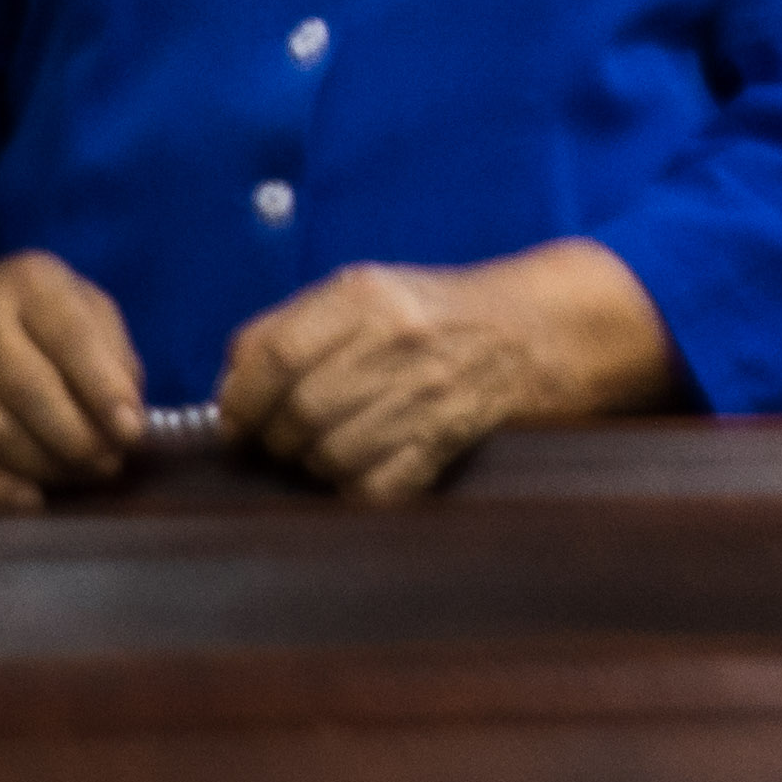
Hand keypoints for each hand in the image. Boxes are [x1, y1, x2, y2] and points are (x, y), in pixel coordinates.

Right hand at [0, 244, 141, 510]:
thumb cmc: (35, 311)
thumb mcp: (84, 304)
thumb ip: (114, 351)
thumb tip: (128, 412)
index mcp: (30, 285)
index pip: (70, 340)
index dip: (103, 391)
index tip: (132, 431)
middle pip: (28, 392)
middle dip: (78, 438)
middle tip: (112, 462)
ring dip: (46, 465)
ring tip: (86, 474)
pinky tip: (30, 500)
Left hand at [217, 242, 676, 506]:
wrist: (551, 327)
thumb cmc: (448, 314)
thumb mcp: (374, 292)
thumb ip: (298, 328)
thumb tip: (230, 390)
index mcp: (364, 295)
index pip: (269, 356)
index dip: (241, 403)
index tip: (238, 426)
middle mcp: (395, 336)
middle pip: (296, 413)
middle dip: (280, 443)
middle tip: (286, 447)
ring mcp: (427, 387)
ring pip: (330, 456)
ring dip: (321, 467)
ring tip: (336, 454)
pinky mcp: (453, 434)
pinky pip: (377, 485)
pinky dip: (362, 489)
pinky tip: (372, 470)